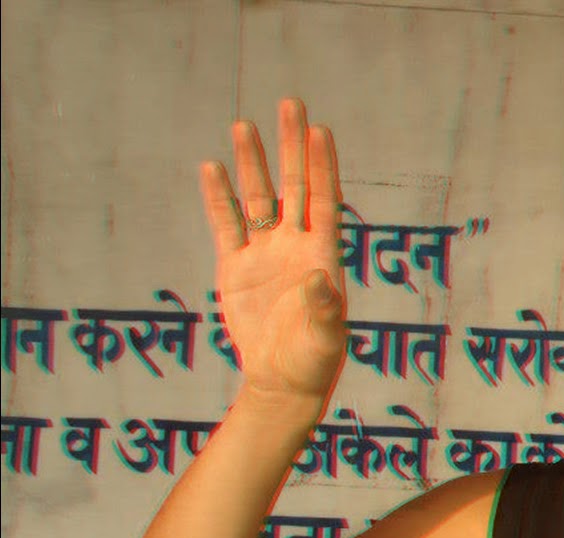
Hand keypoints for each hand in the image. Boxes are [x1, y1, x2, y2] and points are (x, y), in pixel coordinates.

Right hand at [200, 98, 347, 404]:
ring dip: (252, 162)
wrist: (282, 381)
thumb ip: (323, 308)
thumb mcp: (324, 337)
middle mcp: (295, 246)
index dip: (321, 165)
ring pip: (257, 198)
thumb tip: (320, 279)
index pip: (324, 199)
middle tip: (290, 103)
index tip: (320, 130)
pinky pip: (226, 224)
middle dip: (290, 146)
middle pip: (292, 185)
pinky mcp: (236, 268)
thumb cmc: (313, 360)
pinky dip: (219, 197)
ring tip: (243, 124)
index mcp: (323, 255)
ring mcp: (264, 253)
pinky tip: (212, 167)